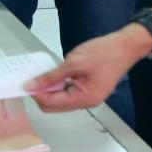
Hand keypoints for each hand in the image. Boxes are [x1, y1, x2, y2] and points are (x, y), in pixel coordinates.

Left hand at [25, 26, 151, 111]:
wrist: (125, 46)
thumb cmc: (104, 52)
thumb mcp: (74, 62)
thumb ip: (51, 76)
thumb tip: (32, 86)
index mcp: (84, 99)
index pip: (52, 104)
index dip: (37, 94)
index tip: (26, 82)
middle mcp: (87, 102)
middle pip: (55, 106)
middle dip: (43, 93)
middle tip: (35, 77)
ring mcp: (89, 97)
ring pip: (61, 100)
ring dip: (52, 89)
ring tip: (48, 73)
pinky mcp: (90, 90)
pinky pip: (70, 93)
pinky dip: (61, 85)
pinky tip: (58, 74)